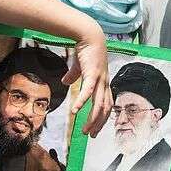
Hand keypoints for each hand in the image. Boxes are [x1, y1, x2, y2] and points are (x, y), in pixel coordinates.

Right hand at [64, 20, 111, 136]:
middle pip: (105, 109)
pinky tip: (75, 111)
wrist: (89, 35)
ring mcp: (100, 79)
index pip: (105, 105)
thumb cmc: (86, 50)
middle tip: (91, 135)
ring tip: (85, 130)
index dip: (101, 118)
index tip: (94, 129)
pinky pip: (87, 92)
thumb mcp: (79, 67)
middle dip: (99, 124)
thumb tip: (65, 82)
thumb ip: (73, 76)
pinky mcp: (92, 74)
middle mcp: (104, 84)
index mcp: (103, 83)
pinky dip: (82, 102)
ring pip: (99, 105)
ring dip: (92, 119)